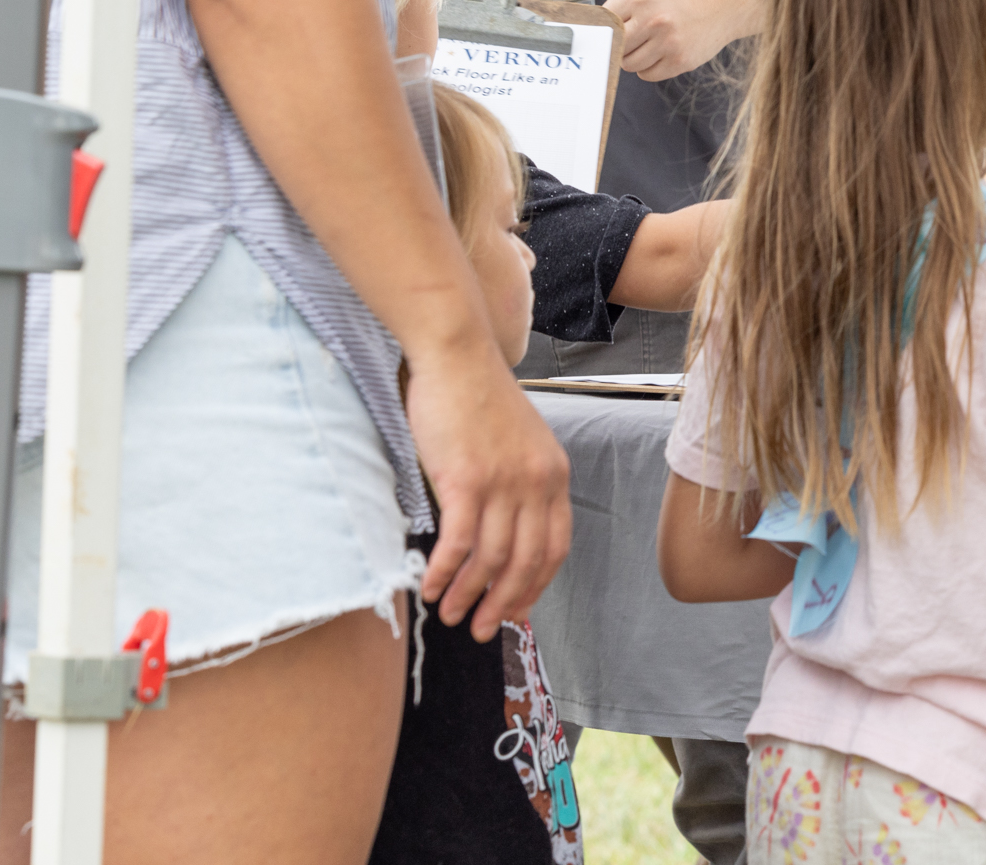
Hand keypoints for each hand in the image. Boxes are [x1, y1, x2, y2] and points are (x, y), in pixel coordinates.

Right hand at [400, 336, 571, 639]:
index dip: (535, 585)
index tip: (516, 611)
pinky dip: (445, 573)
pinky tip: (430, 588)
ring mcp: (504, 481)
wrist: (457, 354)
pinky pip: (459, 543)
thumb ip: (518, 485)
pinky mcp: (467, 479)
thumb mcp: (517, 443)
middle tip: (480, 629)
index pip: (555, 546)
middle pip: (527, 561)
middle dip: (503, 603)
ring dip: (469, 595)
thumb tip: (504, 535)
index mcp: (554, 474)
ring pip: (492, 558)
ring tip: (449, 615)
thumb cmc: (478, 398)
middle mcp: (537, 482)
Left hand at [606, 0, 761, 81]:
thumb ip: (624, 2)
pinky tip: (659, 54)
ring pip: (629, 64)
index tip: (606, 34)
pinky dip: (648, 67)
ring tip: (647, 45)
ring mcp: (668, 43)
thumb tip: (599, 24)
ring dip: (633, 58)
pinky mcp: (680, 61)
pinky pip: (647, 74)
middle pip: (615, 47)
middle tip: (630, 40)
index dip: (604, 30)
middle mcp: (654, 20)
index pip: (605, 23)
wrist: (725, 2)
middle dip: (619, 45)